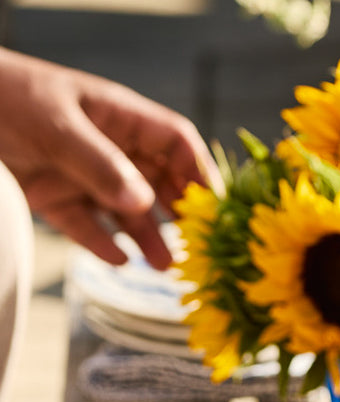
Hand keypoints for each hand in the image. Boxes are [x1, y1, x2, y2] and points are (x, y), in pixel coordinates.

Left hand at [0, 49, 216, 269]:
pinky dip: (102, 244)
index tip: (216, 211)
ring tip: (164, 267)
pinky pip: (88, 226)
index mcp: (119, 117)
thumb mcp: (57, 126)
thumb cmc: (5, 95)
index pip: (176, 144)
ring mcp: (82, 174)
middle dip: (181, 216)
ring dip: (147, 238)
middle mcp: (108, 148)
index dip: (201, 174)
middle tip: (198, 249)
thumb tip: (144, 205)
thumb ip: (101, 165)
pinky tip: (117, 260)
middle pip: (159, 183)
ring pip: (127, 211)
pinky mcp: (54, 197)